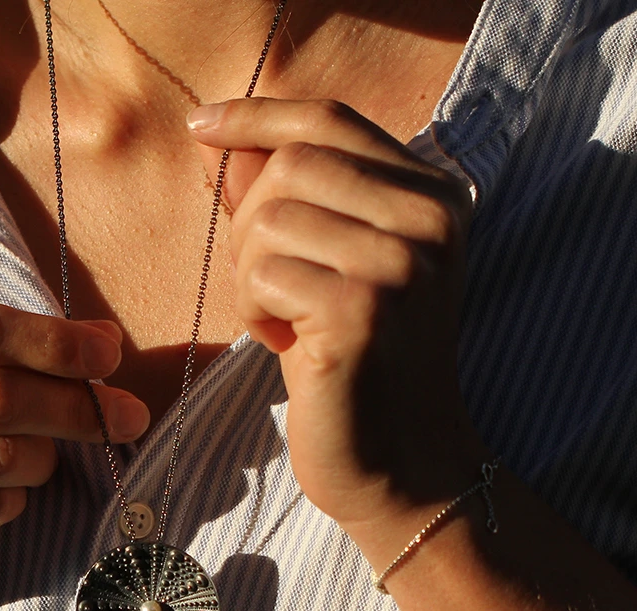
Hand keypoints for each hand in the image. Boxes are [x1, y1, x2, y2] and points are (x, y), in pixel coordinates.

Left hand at [189, 98, 483, 557]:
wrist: (401, 467)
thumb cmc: (356, 369)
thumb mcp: (323, 271)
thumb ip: (280, 200)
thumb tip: (216, 138)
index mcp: (434, 196)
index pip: (330, 121)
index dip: (257, 116)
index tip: (202, 125)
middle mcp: (431, 218)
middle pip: (290, 164)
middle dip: (249, 225)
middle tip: (266, 287)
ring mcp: (402, 262)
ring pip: (270, 218)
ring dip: (249, 274)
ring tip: (279, 322)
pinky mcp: (363, 310)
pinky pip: (263, 274)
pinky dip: (253, 310)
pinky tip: (282, 345)